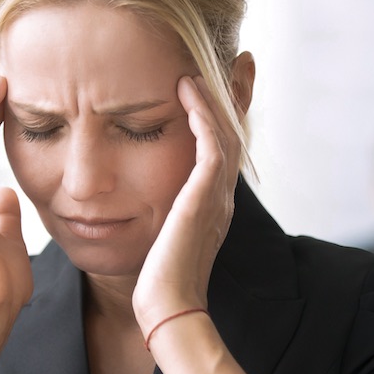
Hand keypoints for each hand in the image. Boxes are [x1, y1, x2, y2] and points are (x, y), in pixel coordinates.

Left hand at [133, 76, 239, 339]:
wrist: (168, 309)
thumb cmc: (157, 286)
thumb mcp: (161, 244)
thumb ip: (161, 222)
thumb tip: (138, 214)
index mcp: (214, 208)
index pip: (223, 151)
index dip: (221, 118)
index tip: (211, 89)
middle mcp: (222, 198)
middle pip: (234, 134)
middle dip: (233, 99)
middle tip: (234, 64)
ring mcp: (217, 197)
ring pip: (225, 133)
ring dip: (213, 98)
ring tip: (200, 68)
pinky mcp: (203, 197)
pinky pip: (211, 144)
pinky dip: (202, 114)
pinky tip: (187, 91)